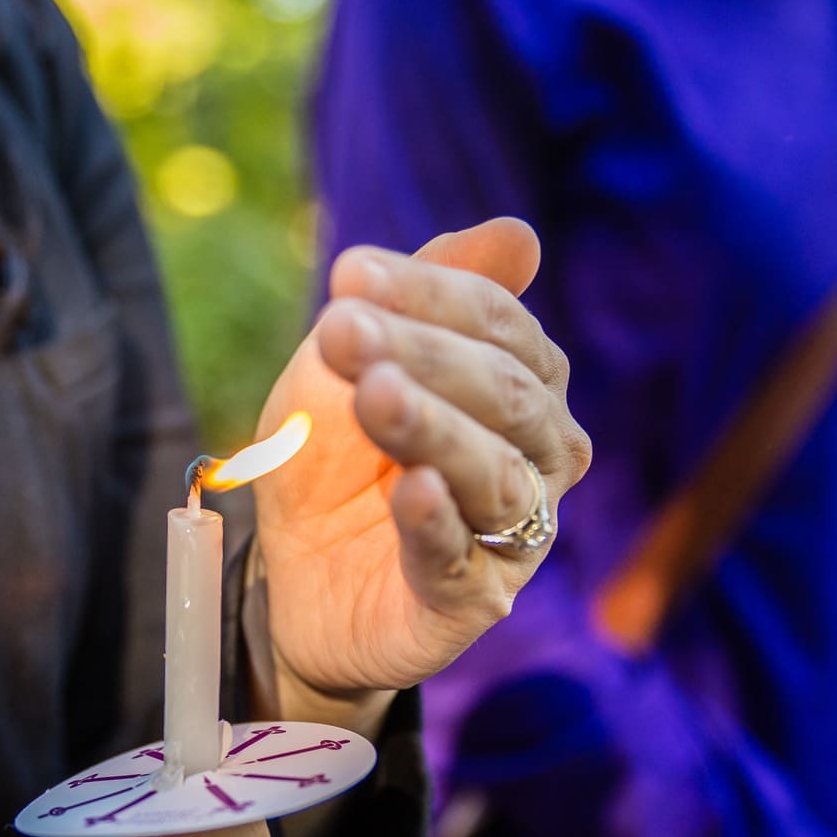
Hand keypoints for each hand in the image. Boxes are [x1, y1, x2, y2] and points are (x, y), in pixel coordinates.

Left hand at [252, 219, 588, 718]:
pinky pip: (461, 559)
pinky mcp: (473, 602)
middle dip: (425, 353)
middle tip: (342, 328)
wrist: (295, 576)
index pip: (498, 324)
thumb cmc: (339, 457)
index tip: (349, 274)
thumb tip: (518, 235)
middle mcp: (542, 457)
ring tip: (374, 394)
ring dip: (432, 427)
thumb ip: (427, 299)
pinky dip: (437, 521)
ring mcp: (515, 534)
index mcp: (526, 385)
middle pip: (504, 392)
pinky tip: (409, 488)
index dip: (429, 294)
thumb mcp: (357, 366)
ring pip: (492, 475)